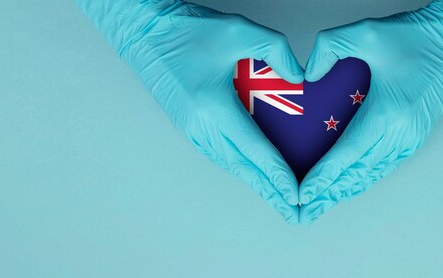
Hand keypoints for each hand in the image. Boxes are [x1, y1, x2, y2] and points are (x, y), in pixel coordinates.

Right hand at [77, 0, 303, 222]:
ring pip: (229, 164)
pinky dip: (239, 167)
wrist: (144, 33)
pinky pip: (218, 154)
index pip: (254, 149)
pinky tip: (251, 170)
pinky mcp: (187, 126)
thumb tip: (298, 76)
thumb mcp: (238, 29)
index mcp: (213, 107)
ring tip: (277, 197)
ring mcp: (191, 129)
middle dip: (269, 192)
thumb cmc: (186, 30)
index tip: (294, 194)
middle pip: (242, 167)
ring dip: (254, 182)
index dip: (276, 174)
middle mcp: (201, 126)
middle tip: (292, 212)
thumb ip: (276, 50)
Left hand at [299, 0, 442, 222]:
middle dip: (329, 195)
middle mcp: (401, 133)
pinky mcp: (416, 135)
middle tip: (304, 213)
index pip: (347, 154)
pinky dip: (365, 179)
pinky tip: (351, 184)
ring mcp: (411, 137)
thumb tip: (309, 74)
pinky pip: (386, 165)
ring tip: (322, 205)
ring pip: (373, 174)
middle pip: (358, 174)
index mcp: (388, 113)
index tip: (303, 195)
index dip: (323, 178)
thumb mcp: (366, 33)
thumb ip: (329, 47)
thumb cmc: (417, 36)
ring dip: (346, 191)